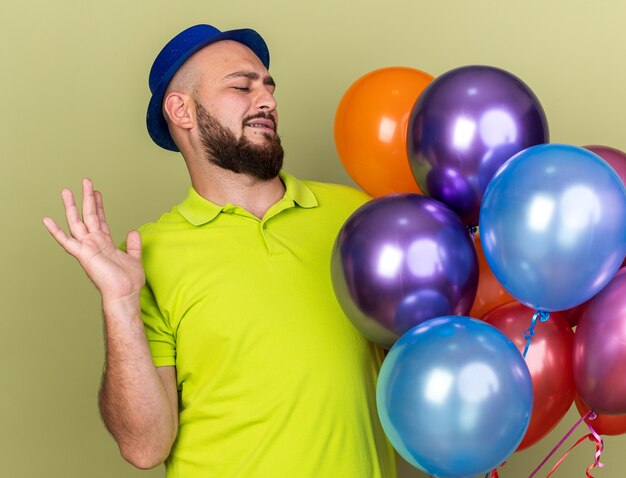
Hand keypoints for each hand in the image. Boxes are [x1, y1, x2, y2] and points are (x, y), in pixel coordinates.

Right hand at [43, 179, 144, 301]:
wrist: (125, 294)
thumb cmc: (128, 282)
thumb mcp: (134, 258)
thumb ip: (133, 245)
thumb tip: (134, 231)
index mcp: (105, 243)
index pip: (100, 220)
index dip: (99, 205)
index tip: (97, 192)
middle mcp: (94, 243)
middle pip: (89, 216)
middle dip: (87, 198)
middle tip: (86, 181)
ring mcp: (87, 247)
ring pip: (77, 222)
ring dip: (72, 206)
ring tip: (66, 190)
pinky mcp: (83, 254)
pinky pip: (66, 241)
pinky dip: (56, 231)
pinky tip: (46, 219)